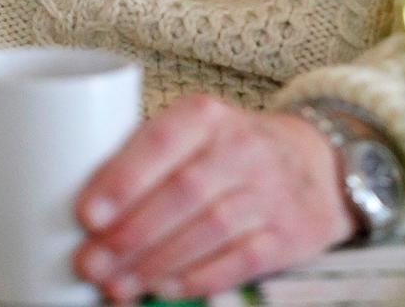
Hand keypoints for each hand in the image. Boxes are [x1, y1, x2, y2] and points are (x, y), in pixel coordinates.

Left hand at [74, 94, 355, 301]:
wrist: (317, 162)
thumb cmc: (233, 149)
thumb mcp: (198, 131)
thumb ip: (152, 156)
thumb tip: (87, 205)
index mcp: (208, 115)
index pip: (161, 141)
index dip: (123, 179)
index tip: (88, 215)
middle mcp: (242, 148)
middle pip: (183, 193)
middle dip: (130, 234)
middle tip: (90, 263)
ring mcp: (269, 192)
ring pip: (208, 230)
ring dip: (156, 263)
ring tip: (115, 285)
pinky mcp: (288, 234)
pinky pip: (239, 260)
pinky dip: (197, 279)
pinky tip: (164, 290)